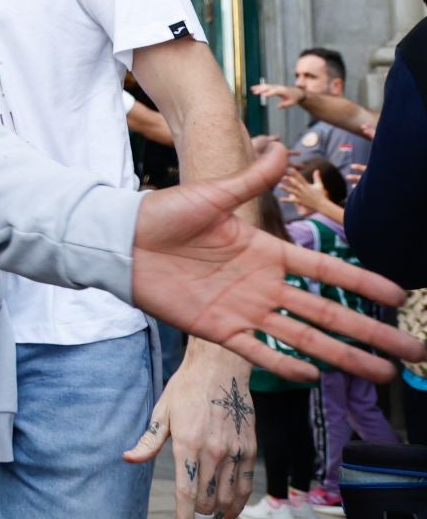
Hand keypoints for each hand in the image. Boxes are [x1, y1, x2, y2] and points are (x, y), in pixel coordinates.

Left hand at [123, 345, 253, 518]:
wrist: (220, 368)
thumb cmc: (186, 388)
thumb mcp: (162, 411)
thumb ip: (148, 441)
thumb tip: (128, 458)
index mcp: (187, 443)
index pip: (185, 491)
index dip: (182, 515)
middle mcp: (213, 451)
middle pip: (206, 499)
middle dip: (197, 510)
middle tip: (191, 508)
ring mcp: (234, 452)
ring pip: (228, 498)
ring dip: (218, 511)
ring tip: (210, 515)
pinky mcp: (249, 449)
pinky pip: (246, 486)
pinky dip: (238, 502)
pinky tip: (230, 508)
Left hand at [131, 143, 423, 381]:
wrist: (121, 240)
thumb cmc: (164, 214)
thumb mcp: (212, 194)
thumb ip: (250, 176)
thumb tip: (280, 144)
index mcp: (265, 252)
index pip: (324, 272)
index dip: (360, 284)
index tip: (397, 297)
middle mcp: (261, 285)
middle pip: (326, 313)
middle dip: (369, 333)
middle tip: (410, 352)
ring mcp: (242, 309)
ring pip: (303, 337)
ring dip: (342, 355)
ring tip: (380, 374)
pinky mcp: (215, 328)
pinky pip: (256, 350)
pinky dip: (284, 363)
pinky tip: (315, 374)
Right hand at [250, 81, 302, 109]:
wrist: (298, 92)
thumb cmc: (295, 98)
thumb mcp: (292, 103)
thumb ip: (285, 105)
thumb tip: (278, 106)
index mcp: (283, 90)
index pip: (274, 91)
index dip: (269, 93)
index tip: (263, 95)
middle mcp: (278, 87)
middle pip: (268, 87)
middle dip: (261, 90)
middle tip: (255, 92)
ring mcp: (275, 86)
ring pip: (266, 86)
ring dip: (259, 87)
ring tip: (252, 89)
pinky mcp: (274, 87)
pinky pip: (265, 86)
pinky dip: (259, 87)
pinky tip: (254, 88)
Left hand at [278, 168, 343, 222]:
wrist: (322, 205)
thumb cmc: (320, 195)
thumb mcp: (319, 185)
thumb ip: (317, 177)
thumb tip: (317, 170)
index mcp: (307, 185)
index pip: (300, 178)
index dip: (295, 173)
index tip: (290, 168)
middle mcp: (303, 190)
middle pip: (295, 184)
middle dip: (289, 181)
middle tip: (283, 177)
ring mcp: (301, 196)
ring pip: (292, 191)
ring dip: (285, 189)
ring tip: (279, 186)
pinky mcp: (300, 201)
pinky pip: (292, 201)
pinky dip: (286, 200)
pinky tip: (280, 199)